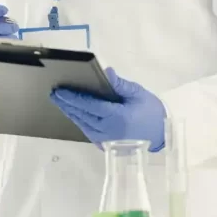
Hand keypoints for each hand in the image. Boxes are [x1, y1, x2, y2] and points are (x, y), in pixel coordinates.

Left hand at [50, 68, 166, 151]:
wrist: (162, 135)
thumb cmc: (151, 112)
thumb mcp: (139, 94)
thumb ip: (120, 84)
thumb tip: (107, 72)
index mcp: (117, 117)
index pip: (90, 106)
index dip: (74, 98)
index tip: (61, 91)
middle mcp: (108, 130)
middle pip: (82, 116)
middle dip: (67, 104)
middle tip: (54, 94)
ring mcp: (106, 140)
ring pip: (83, 125)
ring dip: (70, 113)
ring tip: (60, 102)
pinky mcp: (106, 145)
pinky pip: (88, 132)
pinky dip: (79, 122)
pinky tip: (73, 114)